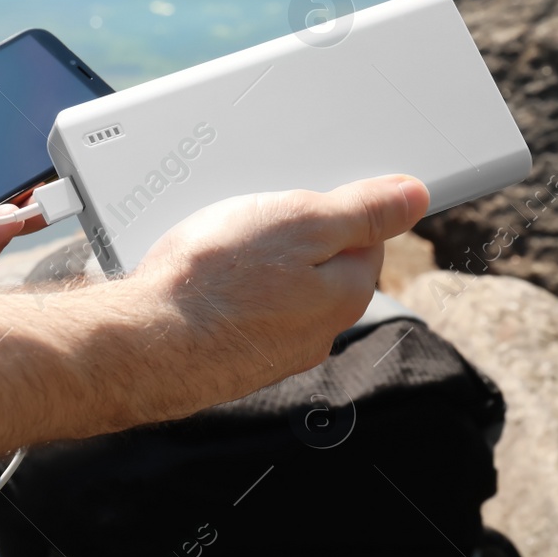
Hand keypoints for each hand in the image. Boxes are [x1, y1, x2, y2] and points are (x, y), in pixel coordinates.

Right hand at [131, 174, 429, 409]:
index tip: (302, 197)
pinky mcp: (233, 359)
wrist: (144, 343)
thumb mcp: (301, 220)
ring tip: (217, 248)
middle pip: (320, 267)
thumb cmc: (214, 281)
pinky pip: (241, 314)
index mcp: (346, 294)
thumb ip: (362, 211)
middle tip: (251, 219)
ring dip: (255, 268)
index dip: (334, 209)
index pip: (365, 240)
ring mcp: (273, 351)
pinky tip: (199, 281)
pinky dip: (226, 294)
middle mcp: (317, 331)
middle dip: (291, 239)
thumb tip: (414, 198)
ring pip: (278, 292)